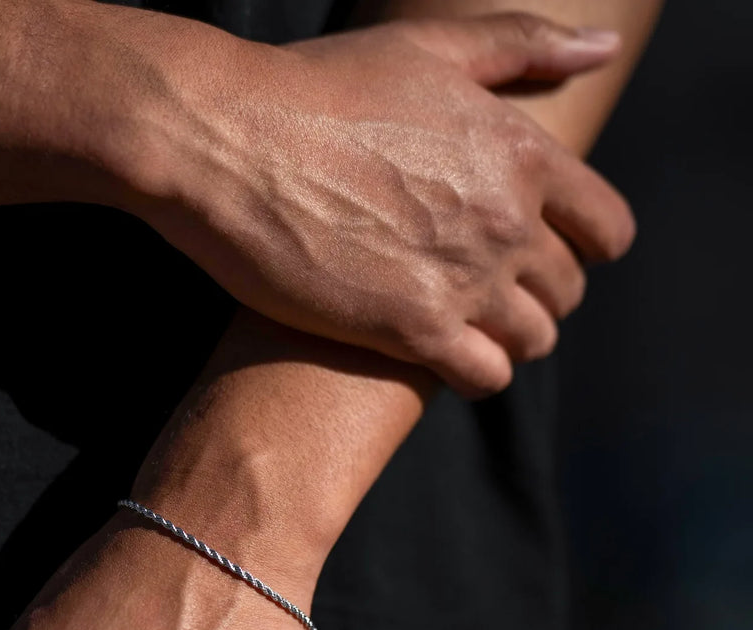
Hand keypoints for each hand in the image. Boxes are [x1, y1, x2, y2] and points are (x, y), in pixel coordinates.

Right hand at [133, 13, 635, 395]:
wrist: (232, 143)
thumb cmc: (318, 90)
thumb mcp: (427, 48)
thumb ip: (523, 47)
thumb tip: (603, 45)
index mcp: (522, 152)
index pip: (605, 228)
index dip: (586, 247)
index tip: (549, 253)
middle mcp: (506, 220)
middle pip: (566, 292)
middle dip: (537, 296)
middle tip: (490, 294)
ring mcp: (463, 278)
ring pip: (532, 339)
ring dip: (508, 339)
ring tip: (468, 329)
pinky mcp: (412, 329)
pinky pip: (485, 376)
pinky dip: (477, 374)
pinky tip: (445, 358)